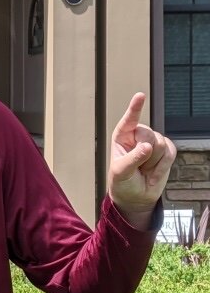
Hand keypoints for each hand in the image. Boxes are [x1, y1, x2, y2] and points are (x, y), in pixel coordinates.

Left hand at [107, 93, 176, 227]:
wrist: (136, 196)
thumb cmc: (122, 182)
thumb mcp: (121, 172)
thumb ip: (132, 159)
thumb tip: (147, 147)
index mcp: (122, 137)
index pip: (128, 120)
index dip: (135, 108)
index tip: (140, 96)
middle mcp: (138, 136)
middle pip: (149, 135)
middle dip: (145, 154)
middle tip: (137, 166)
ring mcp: (153, 142)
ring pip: (161, 145)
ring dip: (153, 162)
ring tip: (144, 169)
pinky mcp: (166, 150)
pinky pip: (170, 153)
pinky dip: (163, 166)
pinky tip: (153, 171)